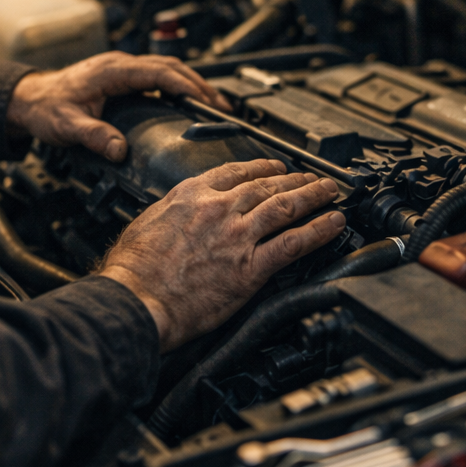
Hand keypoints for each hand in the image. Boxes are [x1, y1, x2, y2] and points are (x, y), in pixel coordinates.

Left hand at [6, 52, 229, 161]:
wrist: (29, 98)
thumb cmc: (46, 107)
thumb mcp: (67, 125)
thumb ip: (94, 136)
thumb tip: (120, 150)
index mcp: (112, 71)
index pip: (158, 72)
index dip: (185, 85)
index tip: (205, 99)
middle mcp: (120, 65)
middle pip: (170, 67)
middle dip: (199, 85)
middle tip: (221, 106)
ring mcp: (122, 69)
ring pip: (166, 69)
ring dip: (191, 83)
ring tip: (213, 104)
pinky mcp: (122, 76)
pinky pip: (157, 75)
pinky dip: (177, 85)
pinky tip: (187, 100)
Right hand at [100, 159, 346, 351]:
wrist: (136, 299)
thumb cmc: (134, 270)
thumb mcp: (147, 222)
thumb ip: (173, 211)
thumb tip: (182, 213)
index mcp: (191, 195)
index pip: (234, 171)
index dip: (261, 167)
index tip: (274, 167)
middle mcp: (218, 209)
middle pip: (266, 185)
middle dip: (295, 179)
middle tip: (314, 177)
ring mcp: (237, 237)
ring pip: (284, 207)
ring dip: (313, 196)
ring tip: (330, 192)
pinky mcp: (250, 268)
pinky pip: (293, 243)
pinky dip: (318, 231)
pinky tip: (332, 223)